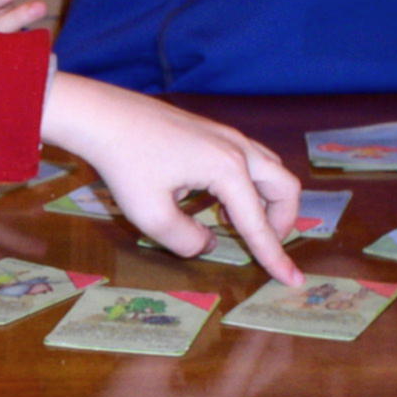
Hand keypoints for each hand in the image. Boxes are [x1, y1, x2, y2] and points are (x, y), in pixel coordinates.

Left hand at [39, 72, 303, 284]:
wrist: (103, 116)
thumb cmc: (124, 164)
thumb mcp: (150, 214)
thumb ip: (186, 240)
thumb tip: (207, 243)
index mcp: (227, 170)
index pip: (258, 223)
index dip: (275, 256)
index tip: (293, 280)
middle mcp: (236, 148)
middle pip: (285, 186)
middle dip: (282, 221)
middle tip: (264, 244)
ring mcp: (227, 134)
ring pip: (271, 169)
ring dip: (268, 200)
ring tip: (240, 224)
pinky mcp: (213, 130)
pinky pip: (251, 159)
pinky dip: (251, 184)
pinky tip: (221, 199)